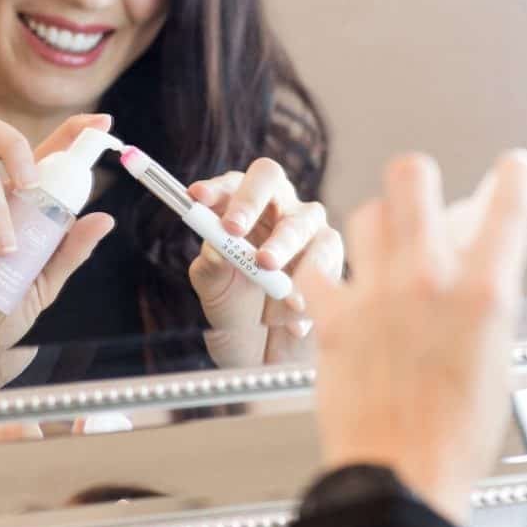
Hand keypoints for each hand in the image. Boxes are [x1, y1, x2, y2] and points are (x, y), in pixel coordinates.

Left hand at [186, 158, 343, 366]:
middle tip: (232, 230)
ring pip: (301, 219)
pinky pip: (326, 255)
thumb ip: (211, 267)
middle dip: (249, 202)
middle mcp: (275, 205)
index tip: (197, 197)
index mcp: (239, 206)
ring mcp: (307, 226)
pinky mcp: (330, 252)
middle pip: (268, 178)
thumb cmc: (235, 306)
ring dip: (282, 243)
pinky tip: (293, 309)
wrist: (265, 348)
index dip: (215, 187)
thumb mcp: (214, 289)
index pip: (229, 183)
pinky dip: (308, 280)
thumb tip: (216, 248)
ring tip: (266, 268)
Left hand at [303, 150, 526, 525]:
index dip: (516, 176)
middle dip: (420, 179)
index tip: (514, 172)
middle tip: (422, 198)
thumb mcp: (497, 359)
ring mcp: (375, 294)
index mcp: (483, 292)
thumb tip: (483, 263)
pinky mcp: (333, 317)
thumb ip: (486, 302)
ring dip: (377, 226)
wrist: (400, 477)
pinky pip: (319, 268)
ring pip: (365, 213)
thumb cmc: (457, 434)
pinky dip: (327, 273)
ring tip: (382, 252)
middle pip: (412, 176)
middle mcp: (428, 279)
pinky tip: (338, 288)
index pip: (509, 200)